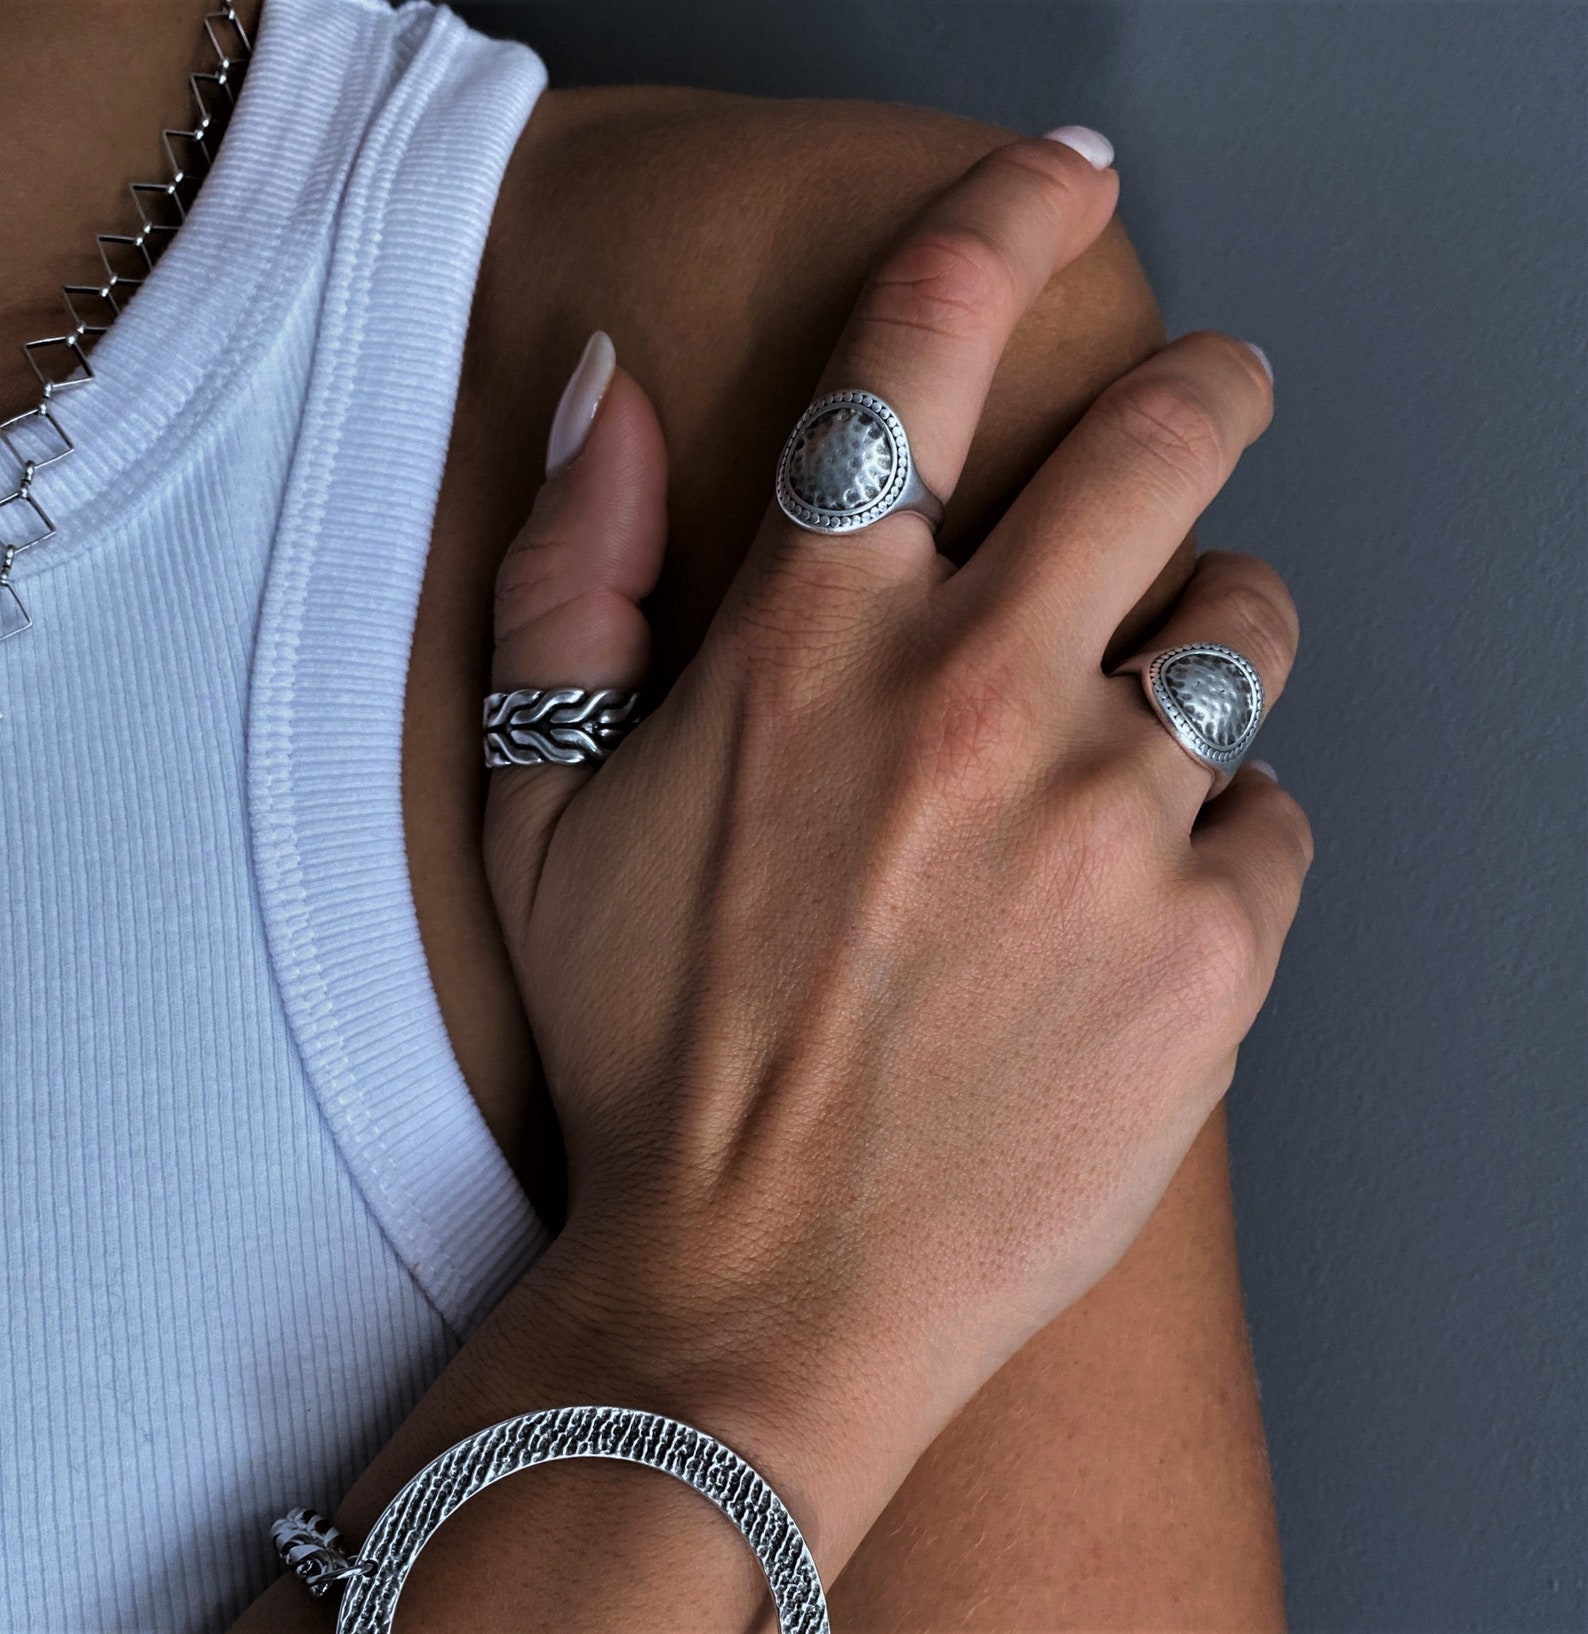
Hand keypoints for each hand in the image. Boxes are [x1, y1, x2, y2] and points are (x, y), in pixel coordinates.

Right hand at [483, 133, 1310, 1564]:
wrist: (763, 1292)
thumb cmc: (650, 1055)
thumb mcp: (543, 810)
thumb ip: (568, 576)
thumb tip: (611, 392)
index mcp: (818, 642)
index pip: (924, 345)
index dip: (1001, 219)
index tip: (1061, 180)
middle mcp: (979, 696)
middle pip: (1165, 440)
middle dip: (1202, 391)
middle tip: (1209, 400)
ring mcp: (1113, 820)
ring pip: (1245, 631)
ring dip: (1207, 641)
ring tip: (1138, 726)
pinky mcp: (1212, 948)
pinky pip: (1275, 824)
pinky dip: (1220, 844)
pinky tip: (1132, 916)